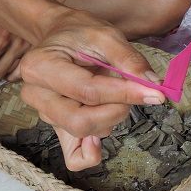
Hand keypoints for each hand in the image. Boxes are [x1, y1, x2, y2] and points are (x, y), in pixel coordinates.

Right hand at [19, 9, 163, 170]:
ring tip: (115, 94)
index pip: (87, 90)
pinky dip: (91, 154)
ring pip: (83, 133)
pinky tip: (102, 139)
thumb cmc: (81, 34)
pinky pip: (73, 157)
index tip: (155, 93)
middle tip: (133, 92)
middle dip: (117, 110)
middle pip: (80, 120)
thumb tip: (152, 85)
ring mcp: (44, 113)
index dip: (124, 94)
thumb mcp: (106, 34)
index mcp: (39, 66)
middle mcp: (35, 93)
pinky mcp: (57, 128)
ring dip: (111, 118)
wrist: (62, 36)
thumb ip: (128, 59)